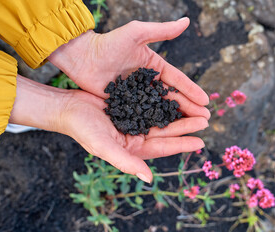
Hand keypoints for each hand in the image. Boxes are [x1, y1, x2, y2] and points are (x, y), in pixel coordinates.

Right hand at [9, 76, 207, 182]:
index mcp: (132, 147)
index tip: (201, 142)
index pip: (162, 148)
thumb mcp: (104, 147)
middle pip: (166, 131)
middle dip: (186, 126)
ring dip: (178, 113)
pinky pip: (152, 102)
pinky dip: (164, 100)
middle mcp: (136, 134)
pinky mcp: (130, 104)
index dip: (181, 145)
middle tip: (206, 120)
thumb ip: (126, 162)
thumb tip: (149, 179)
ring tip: (197, 108)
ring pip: (162, 116)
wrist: (68, 107)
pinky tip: (176, 95)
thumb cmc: (83, 129)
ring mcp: (134, 119)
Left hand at [48, 18, 209, 119]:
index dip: (191, 91)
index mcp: (154, 66)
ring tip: (191, 128)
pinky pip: (143, 114)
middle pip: (172, 97)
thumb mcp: (136, 33)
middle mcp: (148, 81)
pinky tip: (166, 132)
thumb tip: (187, 21)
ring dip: (175, 118)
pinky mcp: (125, 104)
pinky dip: (155, 122)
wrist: (82, 57)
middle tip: (205, 120)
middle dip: (189, 108)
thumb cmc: (109, 43)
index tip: (206, 101)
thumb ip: (162, 30)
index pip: (177, 80)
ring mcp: (137, 94)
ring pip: (160, 108)